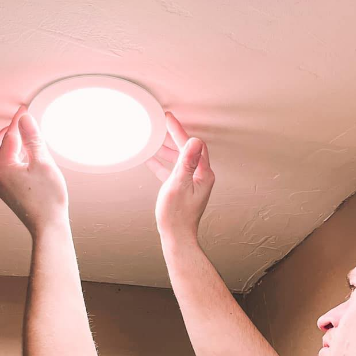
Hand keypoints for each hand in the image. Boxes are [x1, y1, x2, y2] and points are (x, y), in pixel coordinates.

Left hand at [0, 105, 68, 236]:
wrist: (48, 226)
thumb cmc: (47, 200)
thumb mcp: (43, 163)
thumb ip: (33, 139)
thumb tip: (25, 119)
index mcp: (2, 167)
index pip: (9, 136)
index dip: (18, 122)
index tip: (24, 111)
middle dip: (8, 133)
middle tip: (20, 124)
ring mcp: (1, 186)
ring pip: (0, 157)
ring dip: (10, 145)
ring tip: (25, 139)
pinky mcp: (8, 192)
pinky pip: (5, 168)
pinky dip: (13, 158)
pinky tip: (27, 159)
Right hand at [146, 112, 214, 238]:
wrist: (176, 236)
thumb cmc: (177, 216)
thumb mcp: (178, 185)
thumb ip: (186, 163)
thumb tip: (194, 142)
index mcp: (203, 174)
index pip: (192, 145)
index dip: (178, 131)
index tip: (168, 118)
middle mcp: (200, 177)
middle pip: (186, 150)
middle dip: (172, 136)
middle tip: (160, 124)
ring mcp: (192, 183)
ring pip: (179, 160)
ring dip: (167, 149)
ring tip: (154, 139)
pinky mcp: (183, 190)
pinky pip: (173, 171)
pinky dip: (163, 164)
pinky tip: (152, 159)